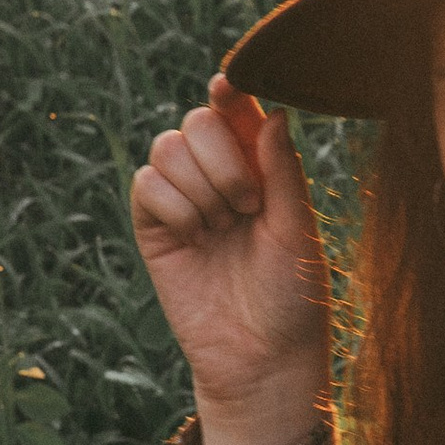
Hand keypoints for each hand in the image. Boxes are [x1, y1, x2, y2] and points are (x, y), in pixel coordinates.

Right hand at [130, 72, 331, 444]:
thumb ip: (284, 173)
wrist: (261, 358)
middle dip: (222, 156)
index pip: (239, 114)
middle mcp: (220, 179)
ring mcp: (184, 202)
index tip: (228, 86)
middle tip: (246, 204)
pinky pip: (145, 186)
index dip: (230, 93)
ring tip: (222, 227)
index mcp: (262, 171)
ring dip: (200, 185)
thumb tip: (274, 114)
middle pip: (197, 122)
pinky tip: (195, 236)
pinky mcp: (154, 229)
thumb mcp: (298, 232)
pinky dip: (173, 205)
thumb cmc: (293, 297)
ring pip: (167, 148)